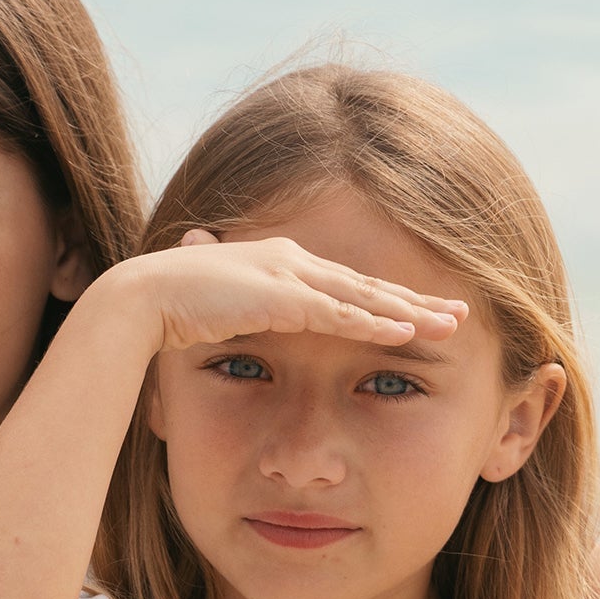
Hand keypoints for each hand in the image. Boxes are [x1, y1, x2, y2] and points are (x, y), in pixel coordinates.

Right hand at [113, 228, 464, 356]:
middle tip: (459, 312)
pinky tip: (407, 332)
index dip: (387, 300)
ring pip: (365, 296)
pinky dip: (375, 322)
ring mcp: (289, 275)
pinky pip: (340, 314)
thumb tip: (245, 336)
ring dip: (411, 311)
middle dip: (417, 300)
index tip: (421, 313)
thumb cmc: (167, 313)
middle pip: (368, 285)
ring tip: (452, 324)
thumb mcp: (219, 318)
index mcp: (280, 267)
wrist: (140, 299)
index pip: (346, 287)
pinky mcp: (282, 296)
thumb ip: (244, 324)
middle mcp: (292, 262)